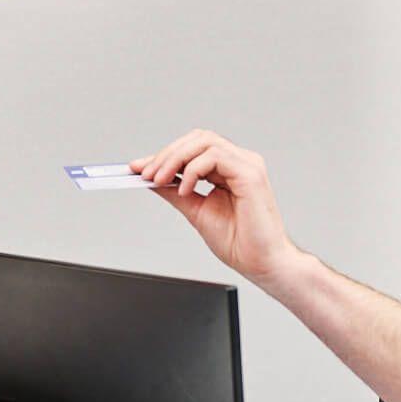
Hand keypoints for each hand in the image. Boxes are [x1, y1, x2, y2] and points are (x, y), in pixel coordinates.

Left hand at [131, 131, 298, 283]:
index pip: (193, 148)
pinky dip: (194, 170)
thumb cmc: (239, 242)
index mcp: (229, 169)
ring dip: (176, 159)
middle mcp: (240, 162)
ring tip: (161, 180)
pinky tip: (185, 189)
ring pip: (204, 141)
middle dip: (167, 154)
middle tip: (147, 174)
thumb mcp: (196, 211)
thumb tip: (153, 180)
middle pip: (198, 138)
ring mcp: (247, 165)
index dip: (164, 155)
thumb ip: (176, 192)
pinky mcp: (251, 174)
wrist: (261, 263)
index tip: (139, 167)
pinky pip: (215, 156)